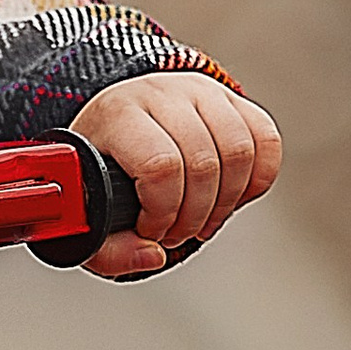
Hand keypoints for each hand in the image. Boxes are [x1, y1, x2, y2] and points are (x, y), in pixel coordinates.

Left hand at [69, 74, 281, 278]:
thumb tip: (153, 257)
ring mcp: (200, 92)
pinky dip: (258, 180)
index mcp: (118, 115)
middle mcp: (161, 95)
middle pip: (204, 163)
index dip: (163, 210)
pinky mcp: (230, 100)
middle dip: (194, 215)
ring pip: (240, 151)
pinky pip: (266, 140)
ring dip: (227, 202)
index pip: (160, 164)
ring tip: (203, 219)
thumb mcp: (85, 210)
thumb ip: (107, 249)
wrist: (114, 120)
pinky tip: (231, 197)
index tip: (150, 229)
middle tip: (178, 232)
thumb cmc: (99, 167)